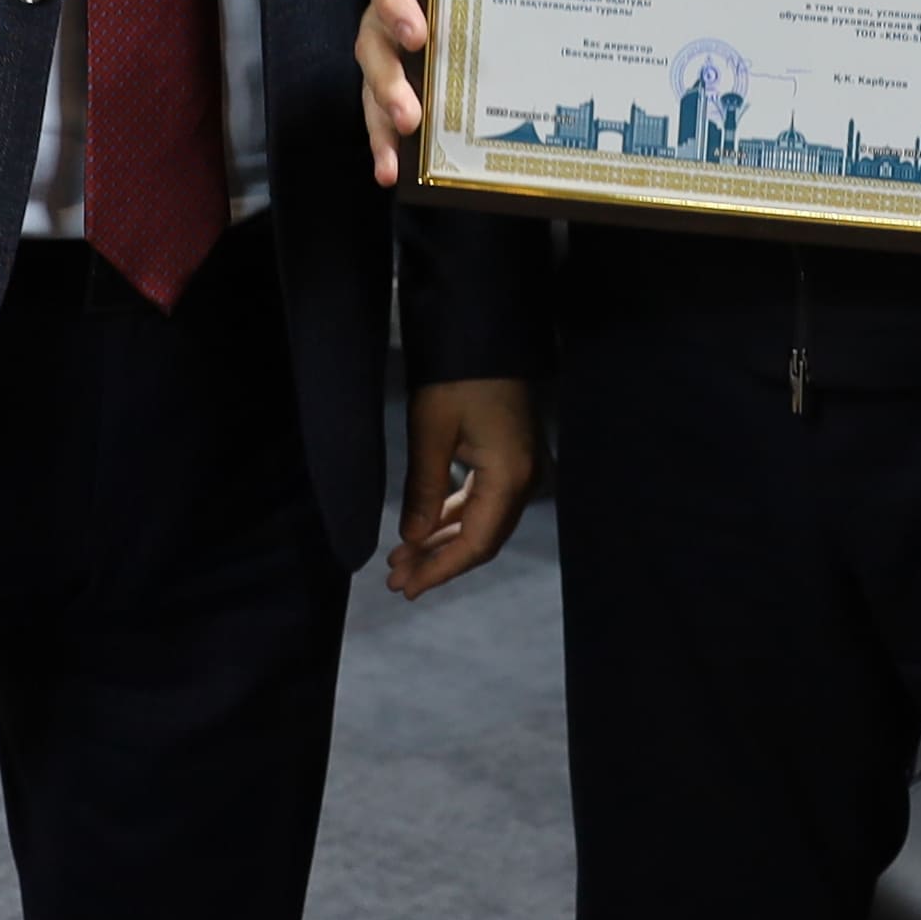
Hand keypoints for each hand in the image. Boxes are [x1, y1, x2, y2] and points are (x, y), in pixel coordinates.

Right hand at [358, 0, 429, 186]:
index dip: (395, 5)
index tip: (418, 35)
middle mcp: (387, 9)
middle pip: (373, 41)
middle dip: (390, 80)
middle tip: (410, 113)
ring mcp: (386, 46)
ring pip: (373, 81)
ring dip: (385, 116)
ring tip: (400, 148)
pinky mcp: (393, 80)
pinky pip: (379, 112)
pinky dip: (384, 143)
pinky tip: (391, 170)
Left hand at [388, 377, 539, 598]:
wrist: (483, 331)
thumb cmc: (456, 377)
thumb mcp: (430, 434)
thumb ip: (424, 492)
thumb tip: (413, 539)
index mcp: (510, 478)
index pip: (477, 543)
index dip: (441, 570)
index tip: (406, 587)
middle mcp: (525, 480)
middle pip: (482, 539)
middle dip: (438, 561)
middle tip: (395, 580)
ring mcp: (521, 469)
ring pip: (482, 521)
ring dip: (444, 541)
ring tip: (402, 559)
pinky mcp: (511, 457)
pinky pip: (484, 500)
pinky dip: (454, 516)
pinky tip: (425, 528)